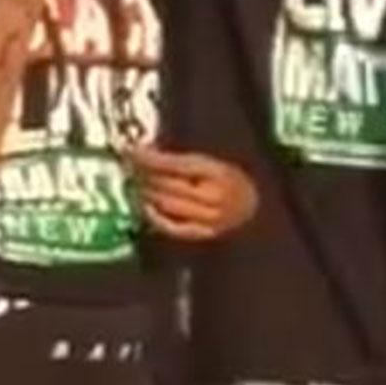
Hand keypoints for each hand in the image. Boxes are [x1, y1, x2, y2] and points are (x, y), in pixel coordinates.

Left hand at [126, 145, 257, 240]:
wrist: (256, 208)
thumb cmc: (234, 179)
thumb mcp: (215, 161)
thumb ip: (186, 158)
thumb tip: (150, 150)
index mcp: (219, 171)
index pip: (175, 164)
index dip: (150, 158)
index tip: (132, 151)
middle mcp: (214, 196)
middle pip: (167, 184)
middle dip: (144, 174)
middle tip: (129, 166)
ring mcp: (209, 217)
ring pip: (166, 204)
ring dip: (146, 192)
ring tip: (135, 182)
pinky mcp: (203, 234)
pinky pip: (171, 226)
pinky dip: (154, 216)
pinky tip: (145, 206)